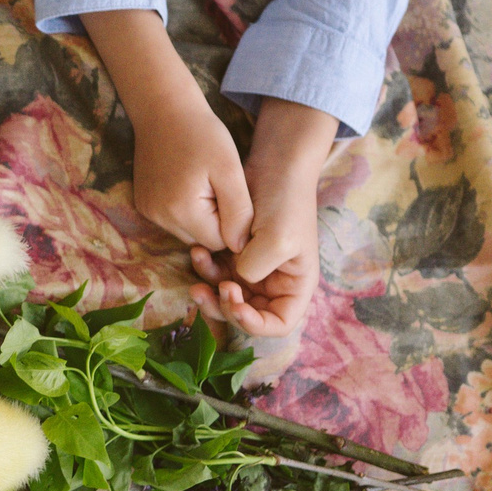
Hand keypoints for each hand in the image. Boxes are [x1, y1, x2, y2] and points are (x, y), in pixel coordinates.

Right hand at [82, 9, 250, 253]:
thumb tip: (240, 247)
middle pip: (203, 239)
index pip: (221, 242)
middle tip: (219, 185)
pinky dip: (185, 207)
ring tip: (203, 180)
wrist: (163, 109)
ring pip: (189, 231)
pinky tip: (188, 181)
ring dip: (201, 214)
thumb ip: (239, 212)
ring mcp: (148, 212)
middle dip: (217, 219)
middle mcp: (159, 218)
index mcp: (182, 212)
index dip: (233, 220)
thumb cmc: (202, 135)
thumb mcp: (230, 171)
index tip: (232, 192)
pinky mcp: (144, 204)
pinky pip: (174, 219)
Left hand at [193, 100, 333, 338]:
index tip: (234, 304)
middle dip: (223, 307)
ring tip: (197, 259)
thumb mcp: (277, 238)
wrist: (274, 166)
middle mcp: (275, 283)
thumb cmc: (285, 202)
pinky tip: (196, 250)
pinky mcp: (235, 255)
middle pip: (247, 315)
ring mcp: (254, 270)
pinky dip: (204, 267)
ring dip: (208, 287)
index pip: (279, 324)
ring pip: (226, 296)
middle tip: (207, 290)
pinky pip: (216, 273)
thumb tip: (234, 279)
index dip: (255, 324)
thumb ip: (256, 267)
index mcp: (295, 285)